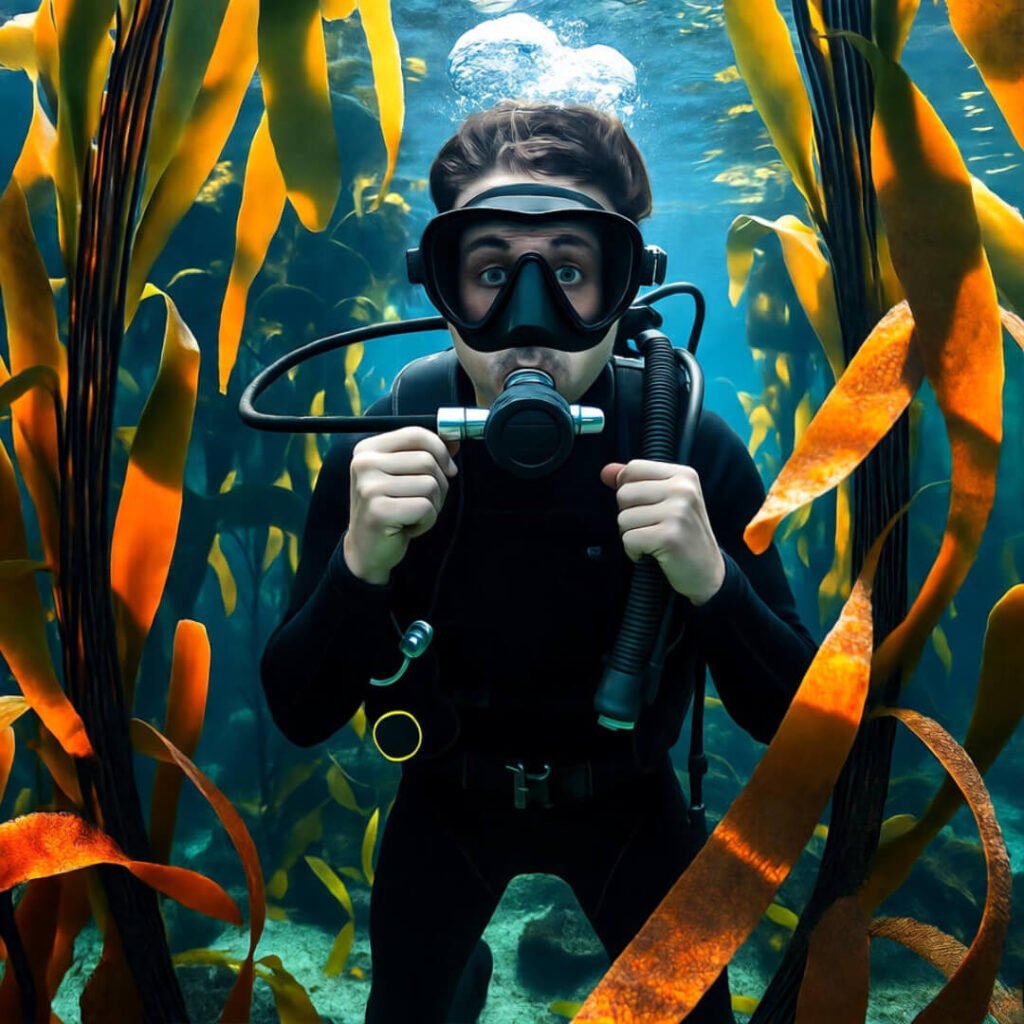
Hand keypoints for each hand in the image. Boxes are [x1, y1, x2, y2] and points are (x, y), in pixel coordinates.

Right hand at [343, 427, 459, 584]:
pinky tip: (408, 526)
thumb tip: (454, 438)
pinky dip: (427, 521)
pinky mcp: (379, 511)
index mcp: (368, 449)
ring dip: (432, 505)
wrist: (366, 549)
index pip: (415, 434)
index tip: (448, 469)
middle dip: (438, 484)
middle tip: (423, 501)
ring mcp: (369, 487)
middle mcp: (364, 464)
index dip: (440, 450)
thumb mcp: (403, 476)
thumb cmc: (389, 510)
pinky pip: (425, 507)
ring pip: (430, 484)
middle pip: (427, 460)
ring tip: (412, 514)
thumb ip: (426, 454)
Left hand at [600, 459, 725, 604]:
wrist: (706, 573)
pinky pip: (628, 539)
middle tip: (651, 528)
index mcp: (683, 475)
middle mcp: (683, 489)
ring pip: (623, 518)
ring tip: (653, 541)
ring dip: (632, 535)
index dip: (628, 490)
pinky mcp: (670, 536)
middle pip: (624, 494)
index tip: (646, 508)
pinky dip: (634, 551)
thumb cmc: (682, 535)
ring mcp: (678, 512)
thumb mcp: (665, 501)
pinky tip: (653, 553)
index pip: (633, 468)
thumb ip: (636, 483)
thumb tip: (606, 472)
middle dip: (629, 516)